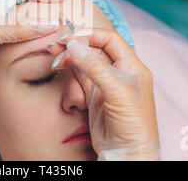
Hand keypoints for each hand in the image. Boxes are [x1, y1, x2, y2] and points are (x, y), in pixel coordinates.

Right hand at [47, 28, 159, 159]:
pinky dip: (69, 69)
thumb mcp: (116, 91)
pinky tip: (59, 65)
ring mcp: (105, 83)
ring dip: (69, 56)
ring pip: (84, 61)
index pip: (109, 39)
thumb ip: (95, 67)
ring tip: (53, 55)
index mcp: (132, 65)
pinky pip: (79, 75)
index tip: (70, 37)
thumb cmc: (133, 123)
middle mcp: (119, 71)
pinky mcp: (93, 94)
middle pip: (94, 48)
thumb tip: (74, 45)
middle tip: (55, 44)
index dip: (90, 35)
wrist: (127, 153)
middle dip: (75, 44)